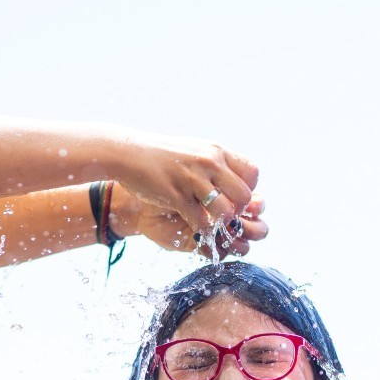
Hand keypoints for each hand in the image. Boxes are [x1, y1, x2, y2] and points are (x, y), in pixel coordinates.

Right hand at [114, 132, 258, 233]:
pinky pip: (200, 221)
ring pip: (226, 212)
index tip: (235, 196)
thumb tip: (240, 180)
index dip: (249, 189)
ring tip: (211, 221)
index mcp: (216, 151)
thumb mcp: (196, 150)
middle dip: (239, 211)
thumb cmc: (163, 155)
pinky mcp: (176, 195)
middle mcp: (208, 162)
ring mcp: (192, 179)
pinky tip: (194, 225)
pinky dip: (201, 229)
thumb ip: (218, 163)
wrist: (128, 153)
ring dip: (221, 223)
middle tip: (226, 213)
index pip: (252, 173)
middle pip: (244, 196)